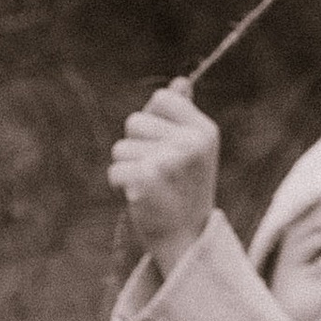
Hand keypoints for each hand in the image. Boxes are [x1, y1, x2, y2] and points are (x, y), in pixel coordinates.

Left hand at [109, 81, 218, 273]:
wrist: (187, 239)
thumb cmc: (187, 190)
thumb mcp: (194, 149)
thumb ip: (184, 114)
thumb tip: (181, 81)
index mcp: (205, 130)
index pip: (161, 98)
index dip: (154, 120)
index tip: (168, 146)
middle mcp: (191, 143)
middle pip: (135, 121)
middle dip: (138, 146)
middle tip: (160, 173)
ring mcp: (170, 161)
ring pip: (121, 147)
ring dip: (129, 166)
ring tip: (152, 186)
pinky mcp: (146, 179)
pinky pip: (114, 170)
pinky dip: (121, 185)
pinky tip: (142, 198)